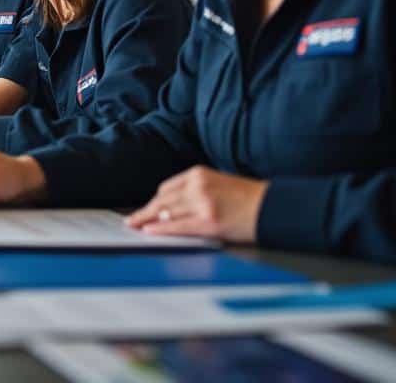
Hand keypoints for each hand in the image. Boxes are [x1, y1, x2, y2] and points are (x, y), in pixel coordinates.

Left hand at [125, 166, 266, 242]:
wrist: (273, 208)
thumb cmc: (249, 198)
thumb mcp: (218, 183)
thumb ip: (196, 190)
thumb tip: (171, 205)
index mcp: (199, 174)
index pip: (168, 187)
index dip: (156, 200)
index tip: (148, 207)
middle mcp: (198, 186)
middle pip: (163, 200)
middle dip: (147, 211)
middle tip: (132, 220)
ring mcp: (202, 204)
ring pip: (166, 212)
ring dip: (148, 220)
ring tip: (136, 226)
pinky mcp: (208, 222)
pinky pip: (178, 226)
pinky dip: (161, 228)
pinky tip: (150, 231)